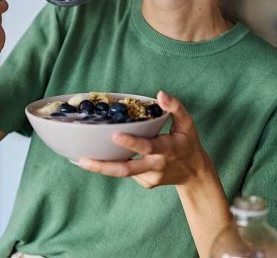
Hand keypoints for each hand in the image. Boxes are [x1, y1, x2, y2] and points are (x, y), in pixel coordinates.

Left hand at [78, 91, 212, 188]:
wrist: (194, 173)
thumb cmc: (188, 142)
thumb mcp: (187, 123)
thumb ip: (175, 107)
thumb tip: (160, 93)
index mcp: (167, 149)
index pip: (147, 146)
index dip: (131, 142)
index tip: (115, 135)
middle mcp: (157, 165)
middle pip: (127, 169)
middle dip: (104, 166)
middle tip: (83, 160)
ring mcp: (150, 177)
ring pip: (124, 172)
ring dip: (103, 166)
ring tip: (82, 159)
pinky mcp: (146, 183)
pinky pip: (129, 172)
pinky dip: (118, 162)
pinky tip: (112, 154)